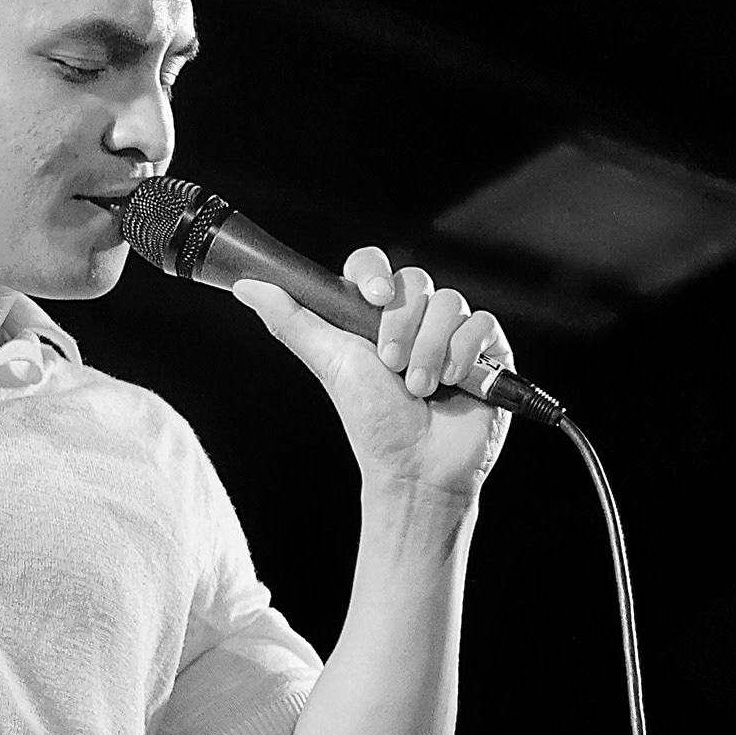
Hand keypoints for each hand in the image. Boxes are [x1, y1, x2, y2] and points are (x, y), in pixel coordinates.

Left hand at [233, 248, 512, 501]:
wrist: (417, 469)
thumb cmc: (373, 422)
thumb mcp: (329, 364)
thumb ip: (292, 320)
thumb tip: (247, 286)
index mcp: (374, 315)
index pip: (373, 266)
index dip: (375, 274)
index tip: (374, 299)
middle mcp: (415, 318)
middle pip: (414, 281)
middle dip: (401, 326)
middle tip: (392, 367)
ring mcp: (452, 332)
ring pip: (449, 302)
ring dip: (429, 350)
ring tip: (420, 388)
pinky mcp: (488, 349)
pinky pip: (482, 322)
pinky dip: (463, 353)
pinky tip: (453, 382)